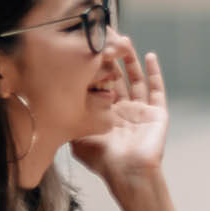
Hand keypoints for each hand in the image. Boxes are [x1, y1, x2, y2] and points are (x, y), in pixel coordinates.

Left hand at [71, 38, 168, 188]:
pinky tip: (150, 56)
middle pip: (116, 78)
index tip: (86, 49)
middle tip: (105, 38)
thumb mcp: (77, 136)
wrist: (128, 172)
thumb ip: (69, 119)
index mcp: (103, 115)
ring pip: (135, 79)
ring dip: (130, 60)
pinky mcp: (157, 112)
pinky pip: (156, 89)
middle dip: (110, 59)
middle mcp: (121, 110)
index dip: (93, 67)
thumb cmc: (103, 159)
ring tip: (124, 41)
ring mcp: (140, 110)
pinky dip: (154, 72)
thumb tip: (53, 101)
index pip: (97, 85)